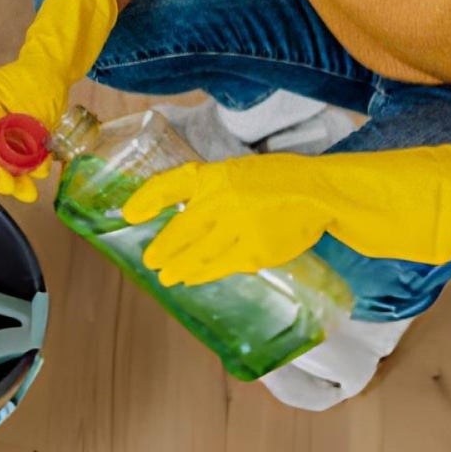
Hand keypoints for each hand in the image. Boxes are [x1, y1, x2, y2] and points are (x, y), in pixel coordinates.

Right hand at [0, 0, 118, 202]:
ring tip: (31, 190)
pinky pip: (9, 157)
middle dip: (2, 176)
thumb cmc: (42, 79)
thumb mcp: (37, 107)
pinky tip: (39, 170)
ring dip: (14, 176)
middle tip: (21, 191)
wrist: (52, 67)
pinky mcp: (4, 136)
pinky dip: (23, 167)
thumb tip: (36, 171)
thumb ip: (33, 138)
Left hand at [120, 145, 450, 285]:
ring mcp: (238, 225)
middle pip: (180, 229)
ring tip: (167, 275)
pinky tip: (194, 278)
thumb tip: (182, 214)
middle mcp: (222, 197)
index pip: (170, 184)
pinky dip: (204, 273)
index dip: (146, 200)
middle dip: (162, 248)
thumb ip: (211, 191)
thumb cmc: (279, 181)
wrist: (322, 192)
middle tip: (150, 260)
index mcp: (217, 173)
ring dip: (179, 266)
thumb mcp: (240, 173)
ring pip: (198, 252)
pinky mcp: (255, 249)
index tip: (127, 213)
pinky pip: (222, 265)